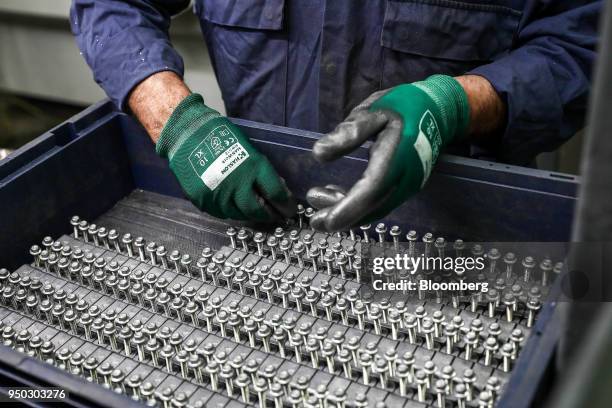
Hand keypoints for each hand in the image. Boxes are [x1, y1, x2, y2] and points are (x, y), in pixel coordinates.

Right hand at [156, 93, 295, 220]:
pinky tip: (233, 206)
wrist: (185, 133)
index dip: (285, 204)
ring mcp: (218, 194)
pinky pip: (220, 213)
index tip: (289, 209)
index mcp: (253, 166)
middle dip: (269, 215)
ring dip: (248, 214)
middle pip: (257, 210)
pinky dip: (230, 211)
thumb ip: (260, 169)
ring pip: (239, 214)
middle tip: (274, 216)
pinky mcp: (203, 200)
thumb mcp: (247, 148)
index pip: (276, 193)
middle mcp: (237, 183)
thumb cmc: (219, 135)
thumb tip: (276, 187)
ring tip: (253, 211)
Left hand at [307, 75, 469, 231]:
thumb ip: (349, 132)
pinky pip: (380, 203)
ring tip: (318, 198)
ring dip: (347, 211)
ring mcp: (409, 186)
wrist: (439, 111)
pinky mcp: (406, 187)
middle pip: (371, 208)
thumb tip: (318, 154)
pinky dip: (358, 205)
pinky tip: (339, 194)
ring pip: (376, 209)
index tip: (324, 221)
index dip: (347, 209)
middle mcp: (406, 179)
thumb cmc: (404, 106)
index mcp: (396, 158)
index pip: (370, 191)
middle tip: (314, 219)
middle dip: (341, 217)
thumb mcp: (374, 111)